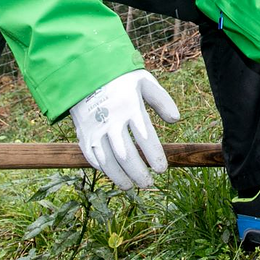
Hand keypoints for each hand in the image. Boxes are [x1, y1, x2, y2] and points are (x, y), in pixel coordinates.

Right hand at [69, 69, 180, 188]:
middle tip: (149, 184)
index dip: (154, 156)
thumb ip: (162, 100)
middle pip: (126, 154)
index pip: (145, 137)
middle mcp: (111, 119)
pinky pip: (92, 156)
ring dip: (119, 176)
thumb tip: (175, 120)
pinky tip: (114, 174)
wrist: (85, 73)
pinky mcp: (83, 133)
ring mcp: (95, 128)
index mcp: (130, 106)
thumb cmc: (121, 79)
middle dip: (138, 172)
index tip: (162, 169)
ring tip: (130, 186)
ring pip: (107, 160)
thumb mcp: (144, 81)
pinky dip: (103, 168)